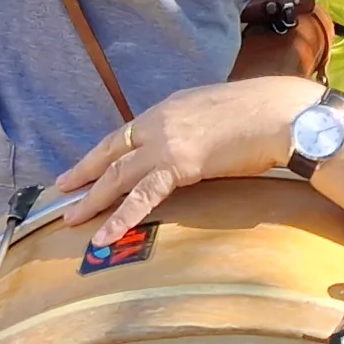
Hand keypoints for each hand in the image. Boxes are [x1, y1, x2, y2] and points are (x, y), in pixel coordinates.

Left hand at [48, 76, 324, 247]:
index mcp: (170, 107)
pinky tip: (103, 235)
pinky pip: (141, 197)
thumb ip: (199, 127)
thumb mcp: (219, 113)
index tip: (87, 164)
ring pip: (117, 175)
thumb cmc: (263, 112)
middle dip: (85, 171)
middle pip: (112, 151)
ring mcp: (166, 143)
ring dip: (92, 198)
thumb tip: (197, 143)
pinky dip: (119, 217)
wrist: (280, 113)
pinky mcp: (178, 165)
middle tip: (63, 188)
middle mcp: (160, 121)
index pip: (127, 132)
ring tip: (71, 218)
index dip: (104, 151)